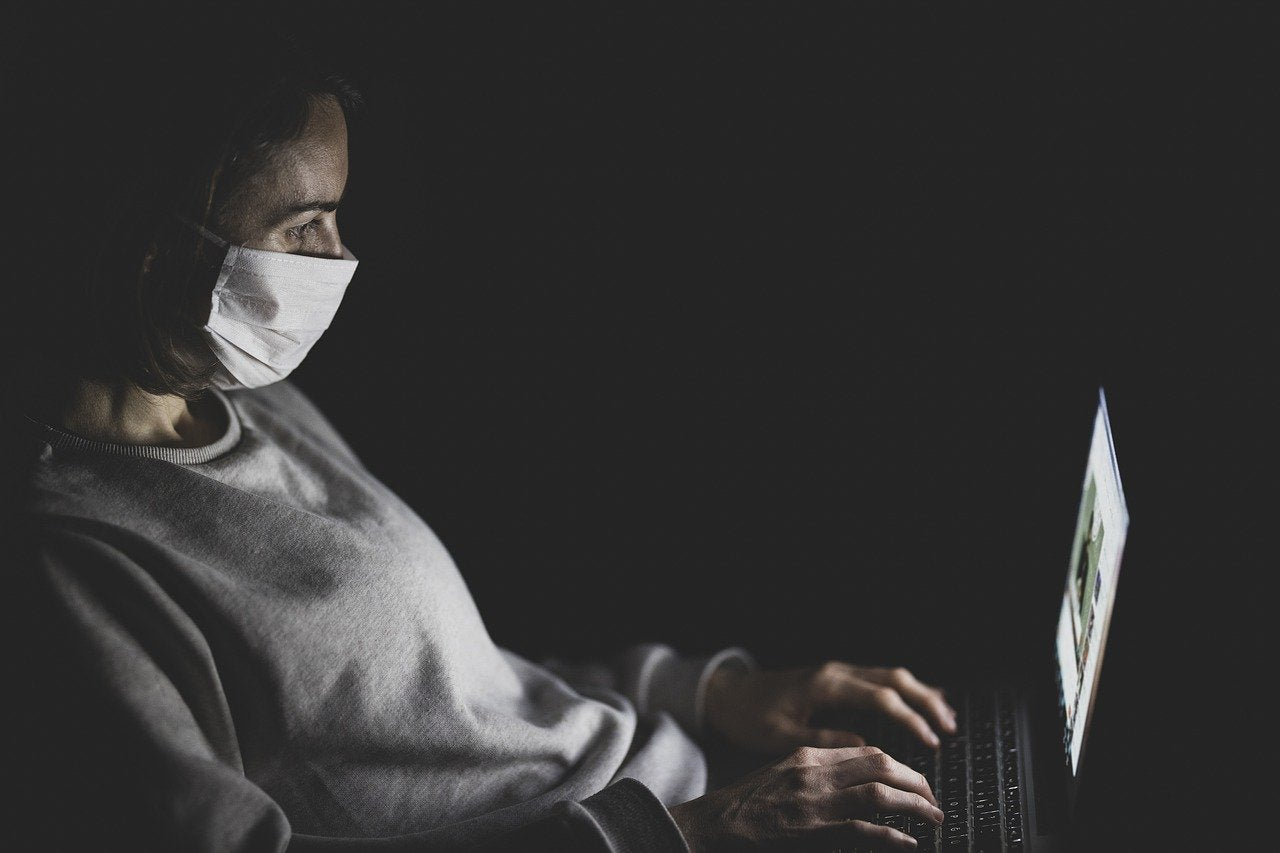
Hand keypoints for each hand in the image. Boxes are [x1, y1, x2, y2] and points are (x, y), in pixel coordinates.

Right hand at [669, 745, 942, 850]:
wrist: (713, 825)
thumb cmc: (745, 806)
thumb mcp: (781, 776)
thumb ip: (815, 774)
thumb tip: (856, 783)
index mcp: (807, 756)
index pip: (865, 751)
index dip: (896, 765)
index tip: (913, 779)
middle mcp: (814, 772)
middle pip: (879, 763)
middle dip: (914, 779)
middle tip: (932, 797)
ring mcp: (815, 802)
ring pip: (879, 793)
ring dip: (914, 804)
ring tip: (933, 816)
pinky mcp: (814, 831)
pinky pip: (864, 831)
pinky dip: (892, 836)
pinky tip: (909, 842)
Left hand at [704, 661, 956, 753]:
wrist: (729, 694)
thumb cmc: (751, 718)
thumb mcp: (782, 736)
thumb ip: (824, 740)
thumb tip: (864, 748)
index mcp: (826, 685)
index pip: (881, 698)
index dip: (910, 719)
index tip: (932, 741)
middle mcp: (837, 673)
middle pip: (894, 679)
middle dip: (926, 702)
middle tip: (951, 729)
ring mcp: (838, 672)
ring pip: (890, 675)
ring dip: (920, 694)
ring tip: (946, 718)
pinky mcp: (837, 678)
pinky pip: (878, 678)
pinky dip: (903, 690)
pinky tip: (920, 703)